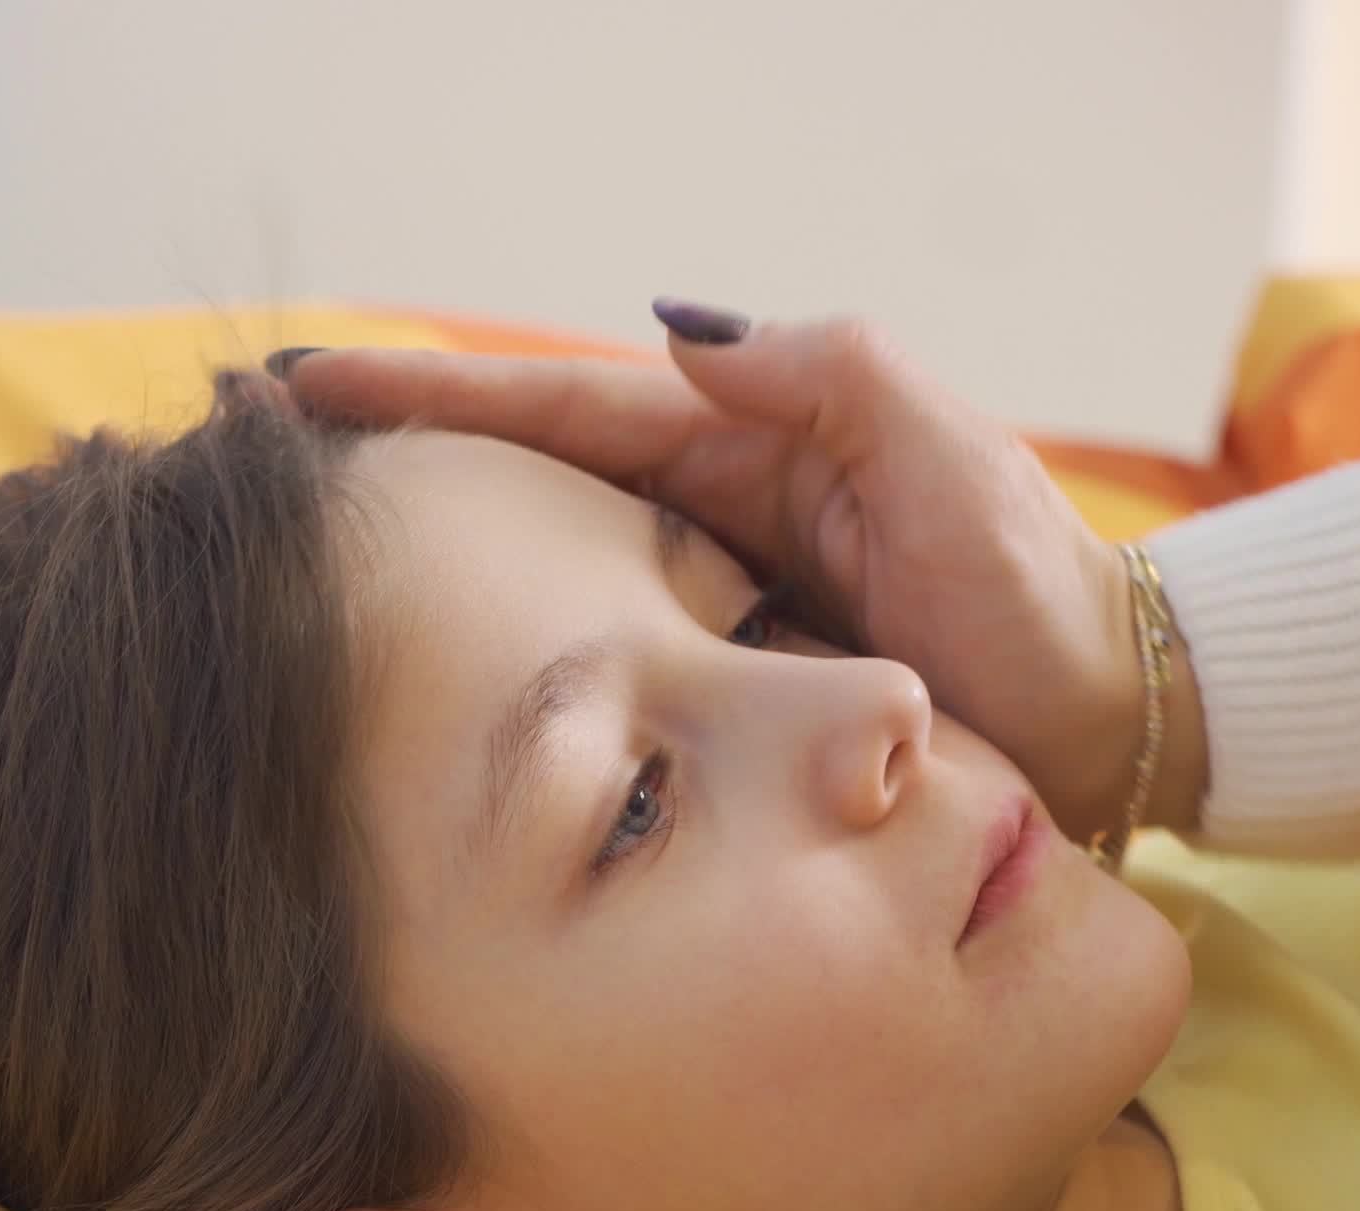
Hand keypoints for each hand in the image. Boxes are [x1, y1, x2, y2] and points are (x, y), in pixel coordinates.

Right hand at [284, 308, 1203, 848]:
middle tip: (248, 437)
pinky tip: (415, 668)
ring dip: (426, 552)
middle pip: (520, 475)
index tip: (307, 381)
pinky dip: (506, 653)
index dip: (431, 393)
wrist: (1111, 729)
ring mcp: (705, 606)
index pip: (559, 402)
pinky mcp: (718, 699)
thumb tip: (675, 331)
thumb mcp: (951, 464)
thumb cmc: (1039, 597)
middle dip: (391, 452)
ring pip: (541, 569)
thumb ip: (835, 381)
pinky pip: (592, 670)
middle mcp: (708, 515)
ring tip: (291, 545)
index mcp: (746, 443)